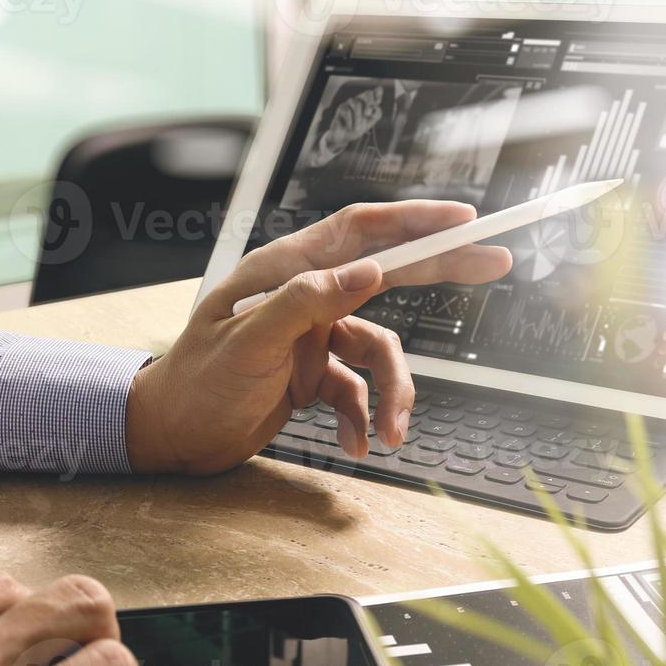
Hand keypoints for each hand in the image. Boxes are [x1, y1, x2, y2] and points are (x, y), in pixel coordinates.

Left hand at [125, 201, 512, 474]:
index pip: (359, 232)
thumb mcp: (247, 342)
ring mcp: (311, 338)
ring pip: (379, 353)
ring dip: (392, 395)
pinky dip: (362, 420)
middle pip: (386, 275)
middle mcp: (303, 298)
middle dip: (440, 272)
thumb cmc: (194, 384)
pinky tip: (353, 446)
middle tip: (495, 263)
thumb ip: (305, 303)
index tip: (464, 220)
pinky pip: (357, 393)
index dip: (413, 221)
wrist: (170, 437)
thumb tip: (368, 271)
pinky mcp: (312, 376)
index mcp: (284, 272)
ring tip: (392, 434)